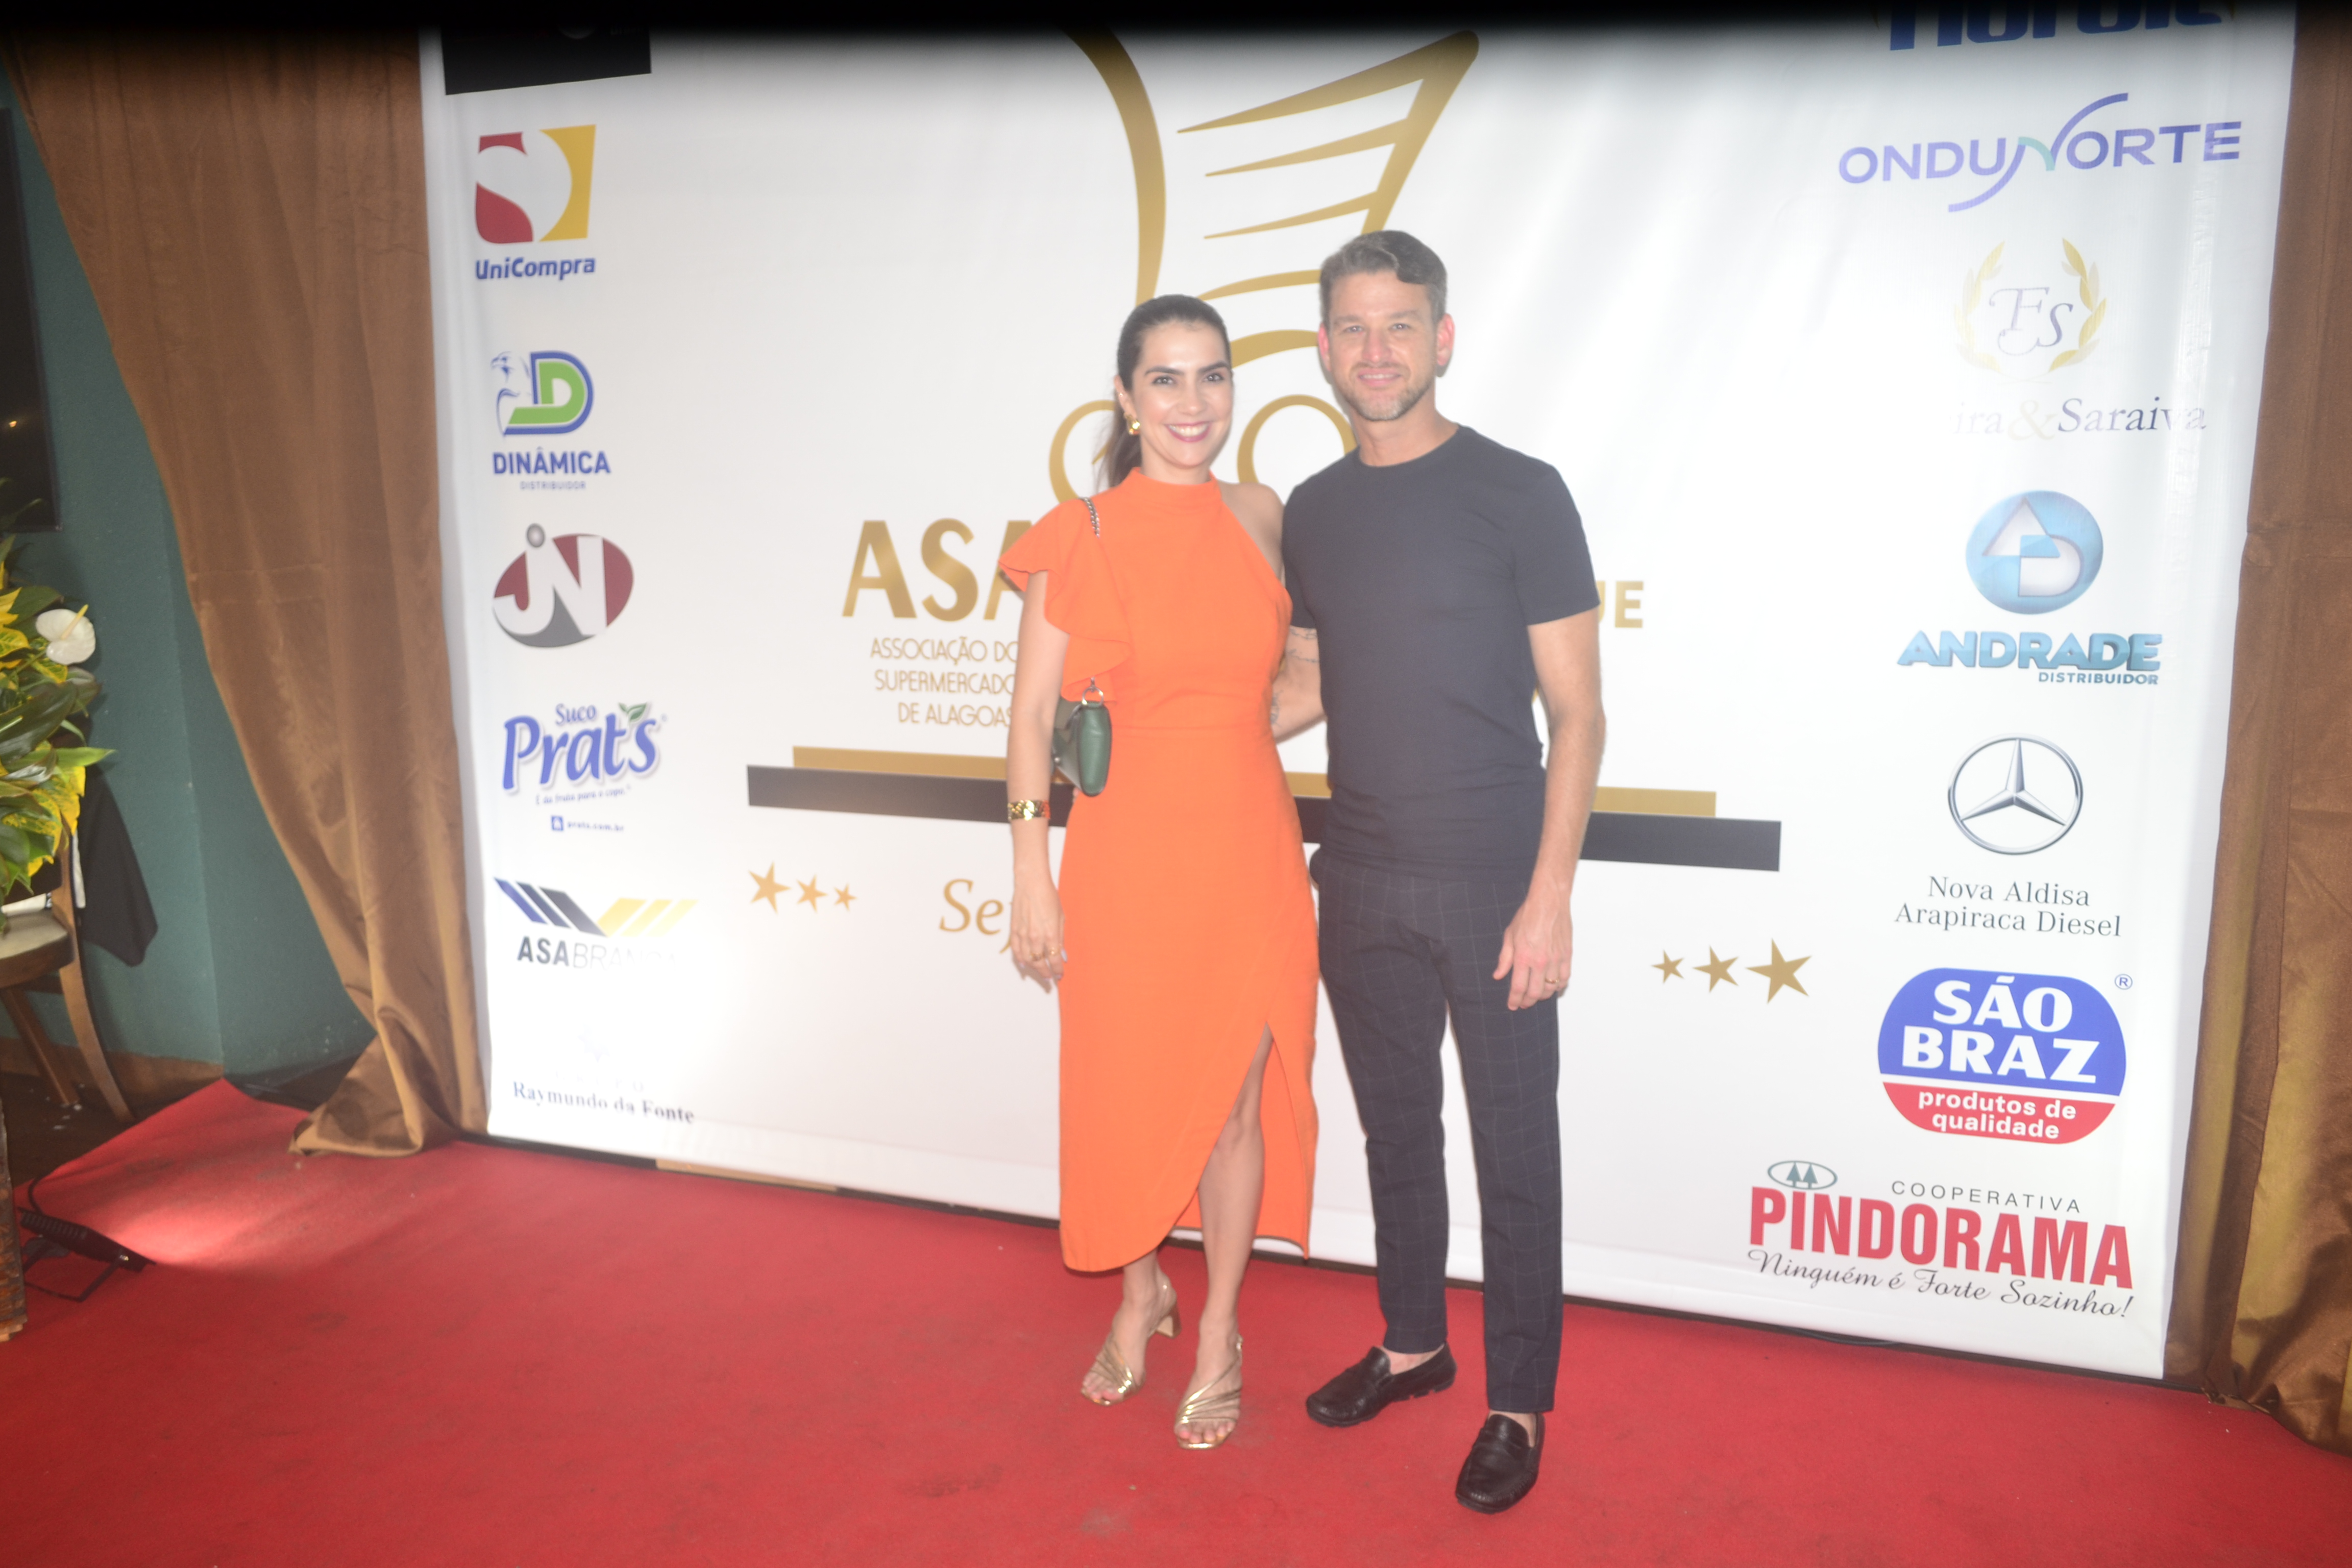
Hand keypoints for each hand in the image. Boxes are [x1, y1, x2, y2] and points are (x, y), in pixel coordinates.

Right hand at [1010, 874, 1065, 991]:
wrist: (1031, 882)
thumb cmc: (1049, 896)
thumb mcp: (1061, 917)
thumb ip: (1060, 938)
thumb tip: (1062, 955)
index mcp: (1050, 934)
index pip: (1054, 960)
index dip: (1057, 970)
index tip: (1059, 976)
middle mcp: (1036, 937)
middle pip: (1039, 963)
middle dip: (1045, 973)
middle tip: (1049, 979)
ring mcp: (1023, 934)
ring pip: (1027, 959)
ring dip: (1033, 968)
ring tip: (1039, 972)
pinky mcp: (1014, 929)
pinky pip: (1016, 949)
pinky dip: (1020, 959)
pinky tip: (1024, 964)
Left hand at [1494, 883, 1571, 1010]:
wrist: (1549, 902)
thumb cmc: (1528, 915)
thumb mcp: (1509, 936)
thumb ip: (1504, 958)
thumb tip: (1498, 975)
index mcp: (1523, 957)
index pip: (1518, 987)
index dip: (1515, 1000)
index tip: (1512, 1005)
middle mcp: (1540, 961)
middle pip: (1535, 993)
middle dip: (1528, 1001)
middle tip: (1523, 1003)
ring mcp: (1555, 960)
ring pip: (1550, 988)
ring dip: (1542, 996)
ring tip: (1536, 996)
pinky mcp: (1567, 956)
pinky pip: (1564, 979)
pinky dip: (1558, 987)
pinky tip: (1552, 987)